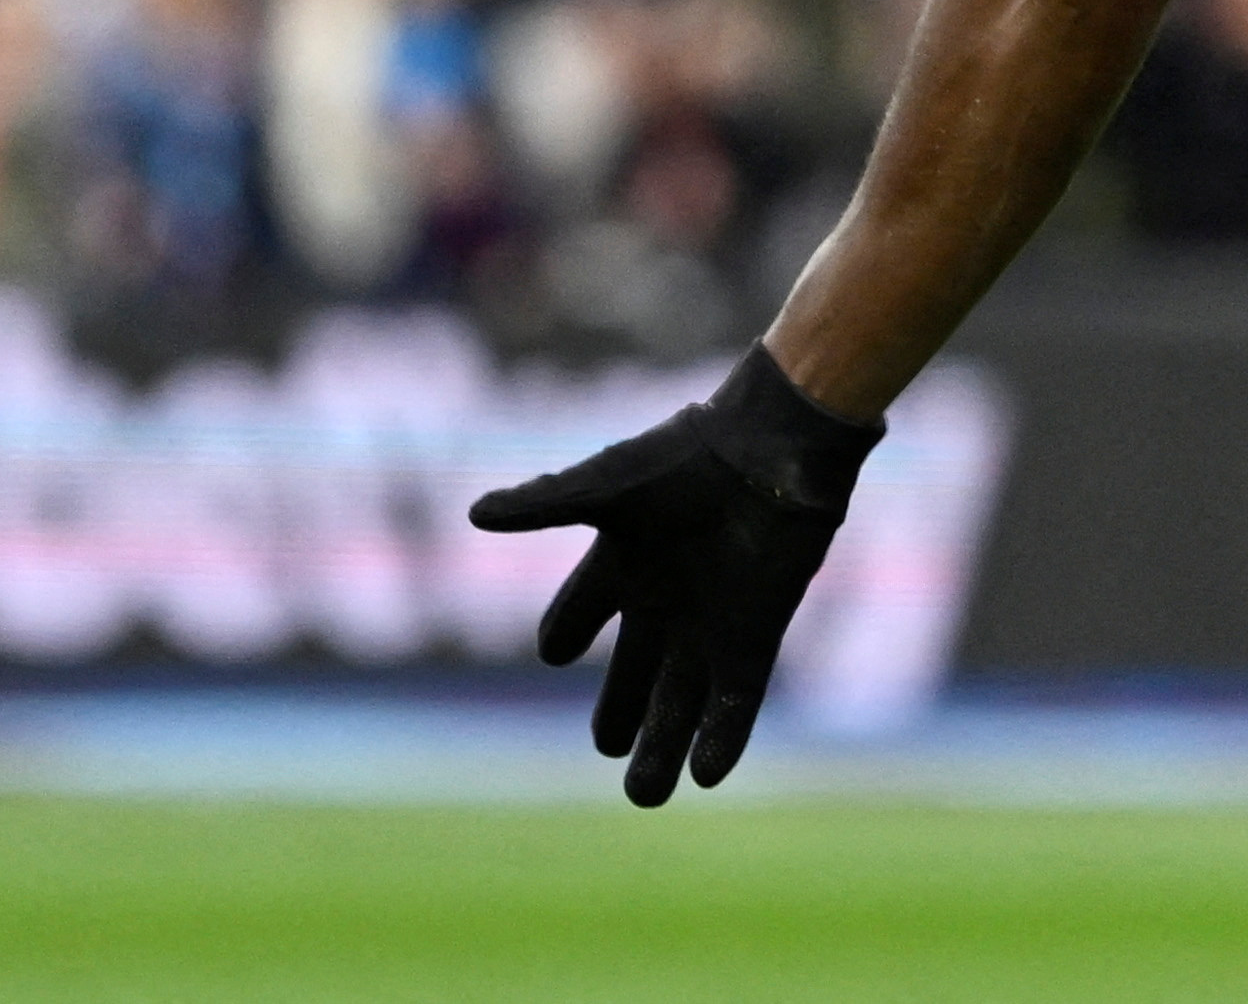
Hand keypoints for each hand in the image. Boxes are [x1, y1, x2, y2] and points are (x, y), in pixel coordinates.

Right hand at [468, 345, 882, 803]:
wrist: (772, 450)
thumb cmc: (688, 459)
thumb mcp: (605, 486)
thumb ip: (544, 504)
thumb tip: (475, 514)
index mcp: (625, 561)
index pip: (582, 610)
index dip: (566, 629)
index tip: (554, 651)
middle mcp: (668, 597)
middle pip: (636, 670)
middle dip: (622, 711)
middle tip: (608, 749)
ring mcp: (714, 620)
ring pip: (683, 698)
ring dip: (664, 744)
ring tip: (645, 797)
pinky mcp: (756, 632)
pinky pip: (736, 698)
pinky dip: (721, 736)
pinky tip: (706, 777)